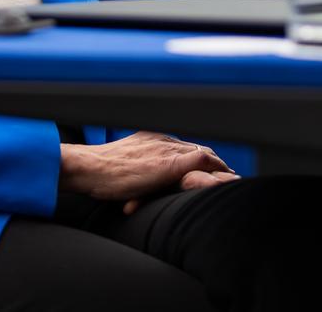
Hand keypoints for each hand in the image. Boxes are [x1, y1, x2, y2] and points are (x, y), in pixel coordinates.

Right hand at [59, 132, 236, 212]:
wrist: (88, 167)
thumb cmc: (100, 172)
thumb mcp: (125, 163)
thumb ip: (140, 165)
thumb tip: (145, 179)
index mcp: (153, 139)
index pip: (187, 148)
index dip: (203, 159)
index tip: (214, 169)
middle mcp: (163, 140)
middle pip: (200, 149)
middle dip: (216, 164)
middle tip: (230, 177)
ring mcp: (167, 150)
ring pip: (205, 153)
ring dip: (220, 168)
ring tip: (232, 181)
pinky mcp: (168, 163)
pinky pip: (202, 160)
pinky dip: (216, 169)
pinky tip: (226, 179)